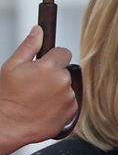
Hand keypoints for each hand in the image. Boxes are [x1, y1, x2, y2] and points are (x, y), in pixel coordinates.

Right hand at [0, 26, 77, 154]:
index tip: (46, 63)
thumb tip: (38, 31)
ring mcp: (69, 99)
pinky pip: (71, 103)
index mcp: (50, 68)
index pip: (64, 52)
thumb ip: (29, 46)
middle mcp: (63, 83)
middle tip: (36, 83)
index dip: (54, 57)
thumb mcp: (12, 65)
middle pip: (66, 71)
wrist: (9, 124)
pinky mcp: (72, 113)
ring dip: (58, 90)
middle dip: (54, 74)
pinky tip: (45, 107)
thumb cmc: (8, 97)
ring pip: (69, 87)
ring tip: (39, 97)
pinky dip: (61, 104)